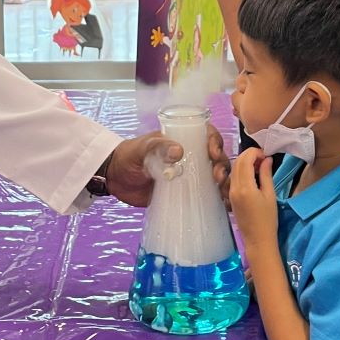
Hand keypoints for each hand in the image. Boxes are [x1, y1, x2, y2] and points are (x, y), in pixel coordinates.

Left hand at [104, 127, 229, 207]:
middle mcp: (191, 156)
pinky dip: (217, 198)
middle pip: (216, 157)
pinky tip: (223, 204)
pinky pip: (205, 194)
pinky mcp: (185, 193)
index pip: (207, 135)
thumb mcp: (142, 148)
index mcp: (182, 139)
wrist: (115, 180)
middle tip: (217, 177)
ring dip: (223, 183)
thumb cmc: (128, 156)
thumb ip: (158, 147)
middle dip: (222, 165)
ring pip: (215, 175)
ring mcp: (189, 175)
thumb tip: (179, 151)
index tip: (213, 153)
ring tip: (223, 193)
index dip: (215, 142)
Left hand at [228, 149, 277, 249]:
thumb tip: (267, 159)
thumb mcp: (270, 195)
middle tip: (264, 159)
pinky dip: (242, 172)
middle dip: (250, 155)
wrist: (258, 239)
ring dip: (245, 163)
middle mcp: (234, 188)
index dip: (255, 153)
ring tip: (260, 167)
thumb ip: (266, 175)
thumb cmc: (268, 219)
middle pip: (237, 162)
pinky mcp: (230, 197)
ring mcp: (230, 192)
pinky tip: (253, 176)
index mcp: (245, 187)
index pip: (245, 160)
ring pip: (235, 169)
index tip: (266, 156)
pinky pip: (234, 178)